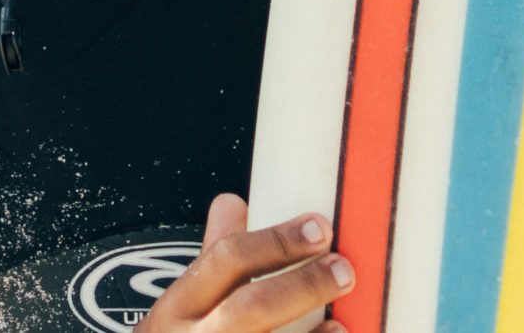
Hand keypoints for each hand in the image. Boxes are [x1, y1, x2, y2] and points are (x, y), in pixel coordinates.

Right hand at [142, 193, 352, 332]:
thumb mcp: (181, 304)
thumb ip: (212, 259)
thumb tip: (233, 203)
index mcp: (180, 307)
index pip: (226, 260)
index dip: (276, 242)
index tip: (317, 227)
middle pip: (252, 307)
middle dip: (302, 285)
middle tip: (343, 268)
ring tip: (341, 322)